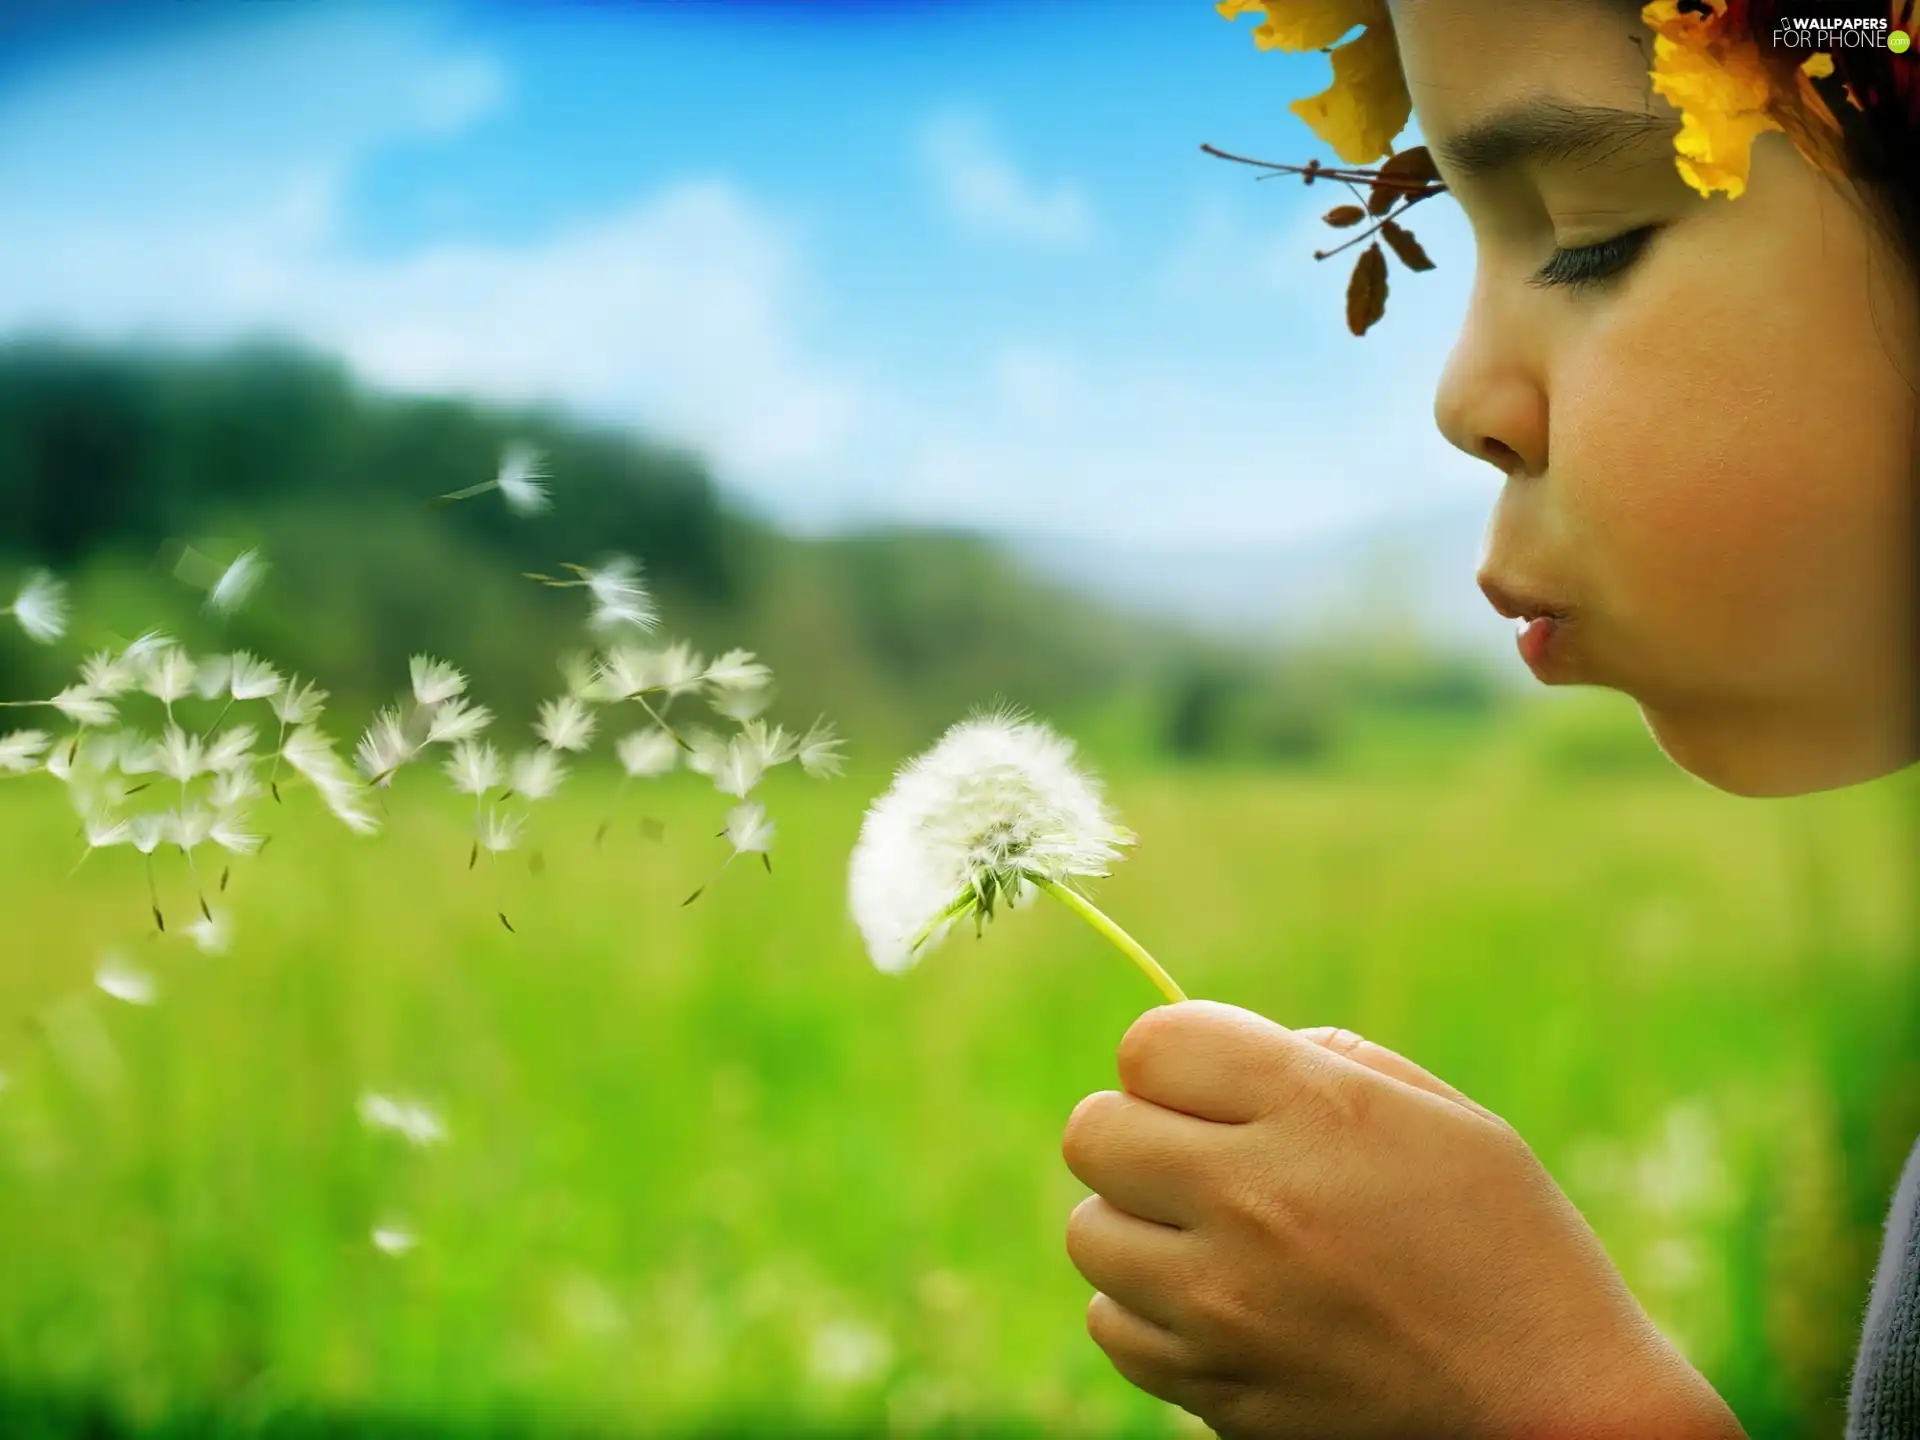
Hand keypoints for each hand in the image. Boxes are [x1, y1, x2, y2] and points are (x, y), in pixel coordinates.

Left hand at [1061, 1000, 1745, 1438]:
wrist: (1555, 1410)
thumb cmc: (1510, 1245)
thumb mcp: (1439, 1116)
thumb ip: (1320, 1062)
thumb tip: (1217, 1055)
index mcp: (1313, 1110)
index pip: (1149, 1045)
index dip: (1173, 1057)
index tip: (1208, 1084)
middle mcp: (1253, 1200)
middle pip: (1093, 1132)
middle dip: (1137, 1132)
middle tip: (1196, 1156)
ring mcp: (1224, 1304)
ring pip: (1088, 1234)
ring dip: (1134, 1225)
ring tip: (1208, 1237)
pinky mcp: (1214, 1388)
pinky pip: (1114, 1327)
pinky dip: (1146, 1312)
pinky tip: (1214, 1305)